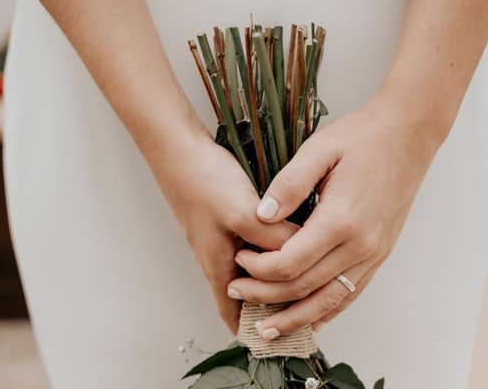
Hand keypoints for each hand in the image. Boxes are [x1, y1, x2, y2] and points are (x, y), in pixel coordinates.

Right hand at [142, 128, 298, 333]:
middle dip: (272, 304)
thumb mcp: (243, 212)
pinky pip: (254, 245)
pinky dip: (272, 250)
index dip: (255, 331)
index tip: (283, 338)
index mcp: (218, 266)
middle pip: (248, 294)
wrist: (180, 149)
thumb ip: (275, 238)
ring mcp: (223, 238)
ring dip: (275, 275)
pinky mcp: (228, 220)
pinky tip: (292, 238)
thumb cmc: (203, 182)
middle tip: (305, 306)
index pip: (234, 314)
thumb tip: (305, 255)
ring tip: (307, 274)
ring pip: (254, 268)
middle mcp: (220, 257)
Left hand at [226, 97, 442, 338]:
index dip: (258, 268)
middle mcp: (361, 245)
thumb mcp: (320, 149)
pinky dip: (327, 310)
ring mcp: (374, 253)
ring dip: (296, 318)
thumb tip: (260, 216)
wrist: (408, 136)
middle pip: (305, 288)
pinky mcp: (380, 253)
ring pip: (329, 301)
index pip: (290, 262)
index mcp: (341, 220)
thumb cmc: (363, 138)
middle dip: (266, 296)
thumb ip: (288, 184)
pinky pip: (351, 293)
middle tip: (237, 294)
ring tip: (267, 330)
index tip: (238, 258)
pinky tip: (310, 319)